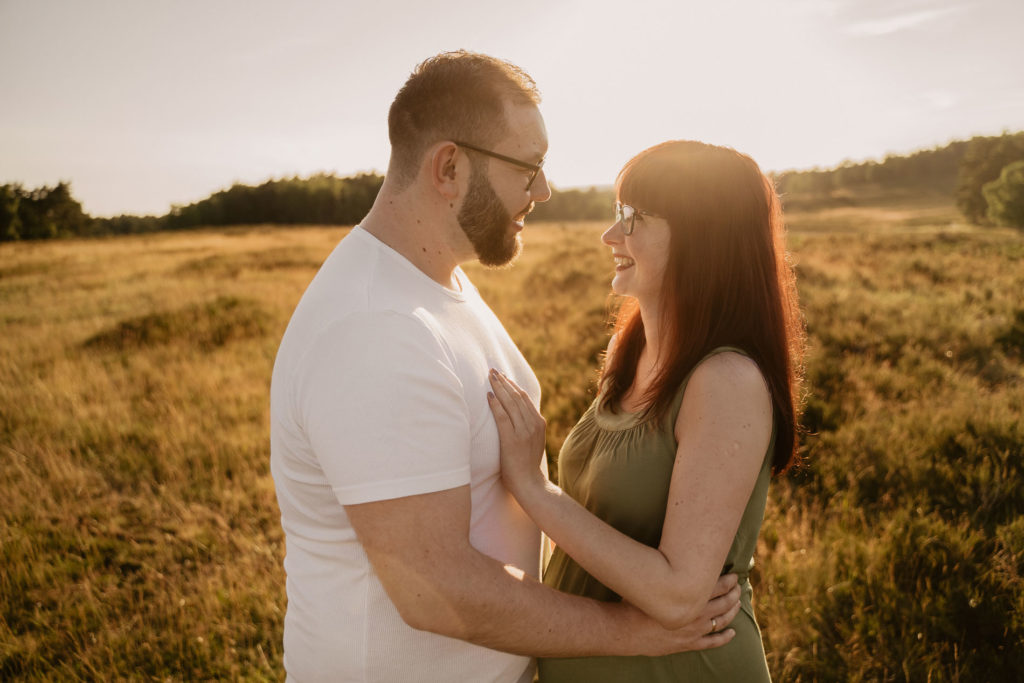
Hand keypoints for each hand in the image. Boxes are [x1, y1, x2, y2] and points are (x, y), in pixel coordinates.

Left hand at [487, 369, 546, 496]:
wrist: (530, 483)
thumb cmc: (526, 464)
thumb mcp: (532, 440)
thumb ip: (527, 426)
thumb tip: (515, 413)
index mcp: (539, 423)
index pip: (524, 397)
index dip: (512, 384)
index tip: (503, 375)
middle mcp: (533, 424)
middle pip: (517, 396)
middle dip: (504, 381)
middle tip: (493, 370)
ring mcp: (524, 432)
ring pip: (511, 403)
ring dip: (499, 388)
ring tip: (489, 377)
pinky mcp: (512, 440)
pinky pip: (503, 417)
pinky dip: (496, 404)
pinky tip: (489, 395)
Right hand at [619, 573, 741, 655]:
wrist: (626, 629)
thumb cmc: (636, 602)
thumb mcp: (652, 581)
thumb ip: (666, 571)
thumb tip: (676, 554)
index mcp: (687, 597)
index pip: (716, 586)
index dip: (728, 581)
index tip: (734, 575)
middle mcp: (694, 614)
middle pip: (723, 603)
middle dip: (733, 594)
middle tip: (738, 587)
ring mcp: (693, 631)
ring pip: (721, 621)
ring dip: (732, 612)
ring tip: (737, 604)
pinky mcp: (688, 644)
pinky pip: (711, 642)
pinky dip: (723, 638)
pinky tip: (732, 634)